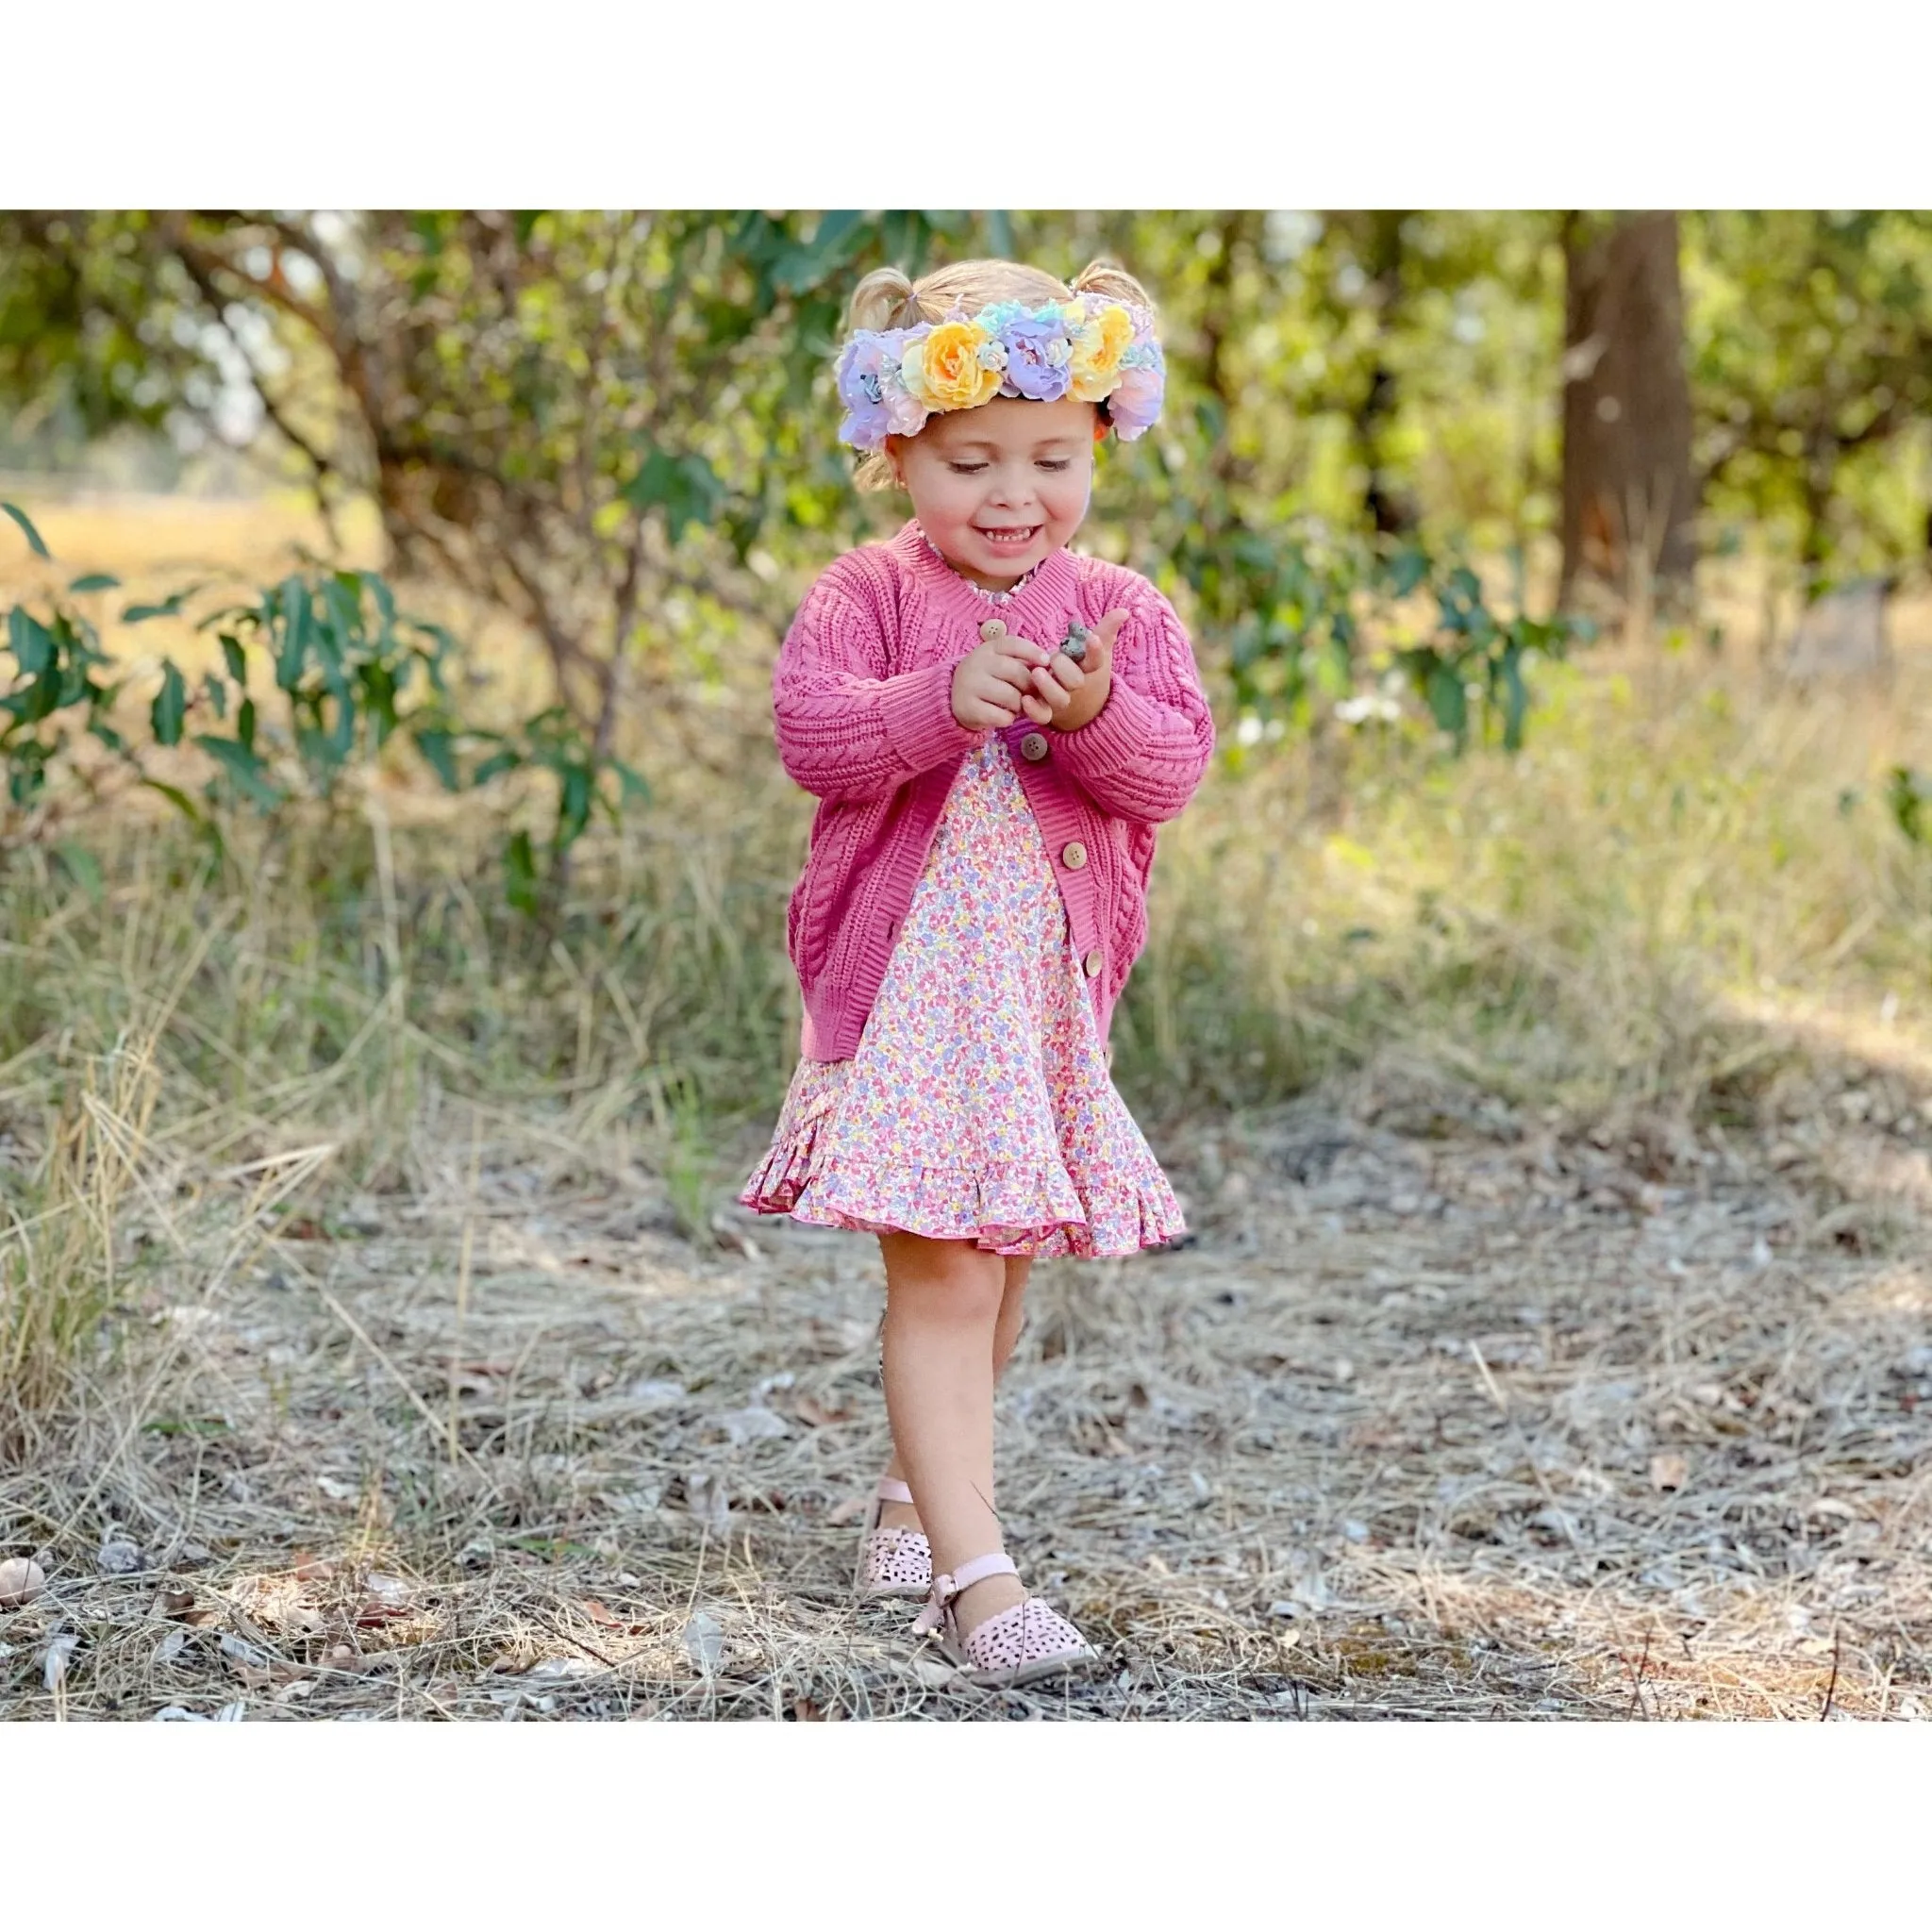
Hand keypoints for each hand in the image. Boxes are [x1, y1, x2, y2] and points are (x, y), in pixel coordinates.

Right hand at [951, 626, 1051, 730]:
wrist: (956, 699)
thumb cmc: (990, 681)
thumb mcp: (1003, 666)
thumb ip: (1025, 666)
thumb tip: (1050, 672)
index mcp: (989, 648)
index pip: (1013, 644)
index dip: (1033, 652)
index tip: (1046, 662)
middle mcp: (977, 662)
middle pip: (1016, 672)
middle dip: (1030, 687)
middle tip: (1030, 694)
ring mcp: (970, 684)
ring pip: (1011, 697)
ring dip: (1019, 705)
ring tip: (1014, 705)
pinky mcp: (967, 707)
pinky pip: (1001, 716)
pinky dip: (1008, 719)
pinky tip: (1002, 715)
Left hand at [1022, 609, 1123, 732]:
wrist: (1080, 705)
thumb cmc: (1084, 669)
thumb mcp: (1096, 649)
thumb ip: (1106, 630)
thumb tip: (1123, 611)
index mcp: (1089, 669)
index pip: (1097, 659)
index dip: (1096, 650)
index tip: (1092, 638)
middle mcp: (1076, 686)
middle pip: (1075, 681)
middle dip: (1065, 668)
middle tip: (1054, 657)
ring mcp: (1061, 699)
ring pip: (1059, 699)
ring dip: (1049, 687)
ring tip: (1038, 672)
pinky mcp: (1046, 711)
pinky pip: (1042, 717)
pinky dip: (1034, 711)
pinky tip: (1026, 699)